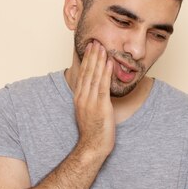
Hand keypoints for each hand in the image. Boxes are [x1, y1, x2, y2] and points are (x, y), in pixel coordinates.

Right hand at [74, 40, 114, 157]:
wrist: (92, 146)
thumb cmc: (93, 133)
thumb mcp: (88, 113)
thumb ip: (90, 101)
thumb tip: (95, 92)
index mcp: (79, 99)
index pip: (83, 75)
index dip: (87, 61)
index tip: (90, 49)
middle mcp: (83, 98)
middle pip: (87, 72)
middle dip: (92, 56)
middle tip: (95, 42)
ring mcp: (91, 101)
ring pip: (94, 76)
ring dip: (99, 60)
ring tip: (102, 47)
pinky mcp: (101, 106)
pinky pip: (103, 86)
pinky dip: (105, 72)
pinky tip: (108, 62)